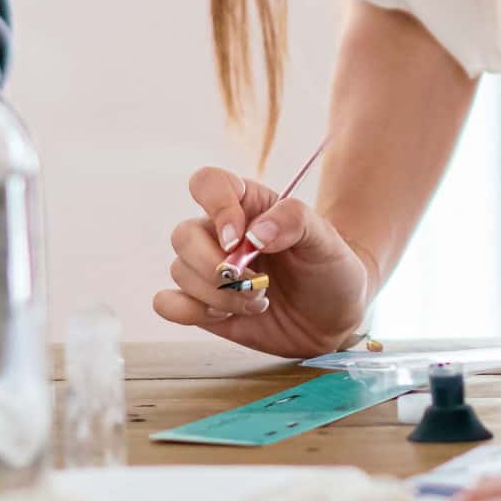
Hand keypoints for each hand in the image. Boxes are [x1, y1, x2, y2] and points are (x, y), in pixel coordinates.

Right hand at [152, 165, 375, 358]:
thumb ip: (294, 221)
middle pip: (183, 235)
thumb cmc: (329, 268)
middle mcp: (220, 233)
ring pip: (178, 271)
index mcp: (248, 205)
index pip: (207, 183)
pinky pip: (167, 303)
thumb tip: (254, 233)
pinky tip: (226, 316)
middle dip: (214, 266)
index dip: (215, 207)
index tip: (237, 238)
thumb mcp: (326, 238)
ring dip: (217, 295)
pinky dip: (190, 312)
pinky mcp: (202, 304)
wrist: (334, 316)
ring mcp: (208, 269)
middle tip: (254, 283)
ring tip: (257, 302)